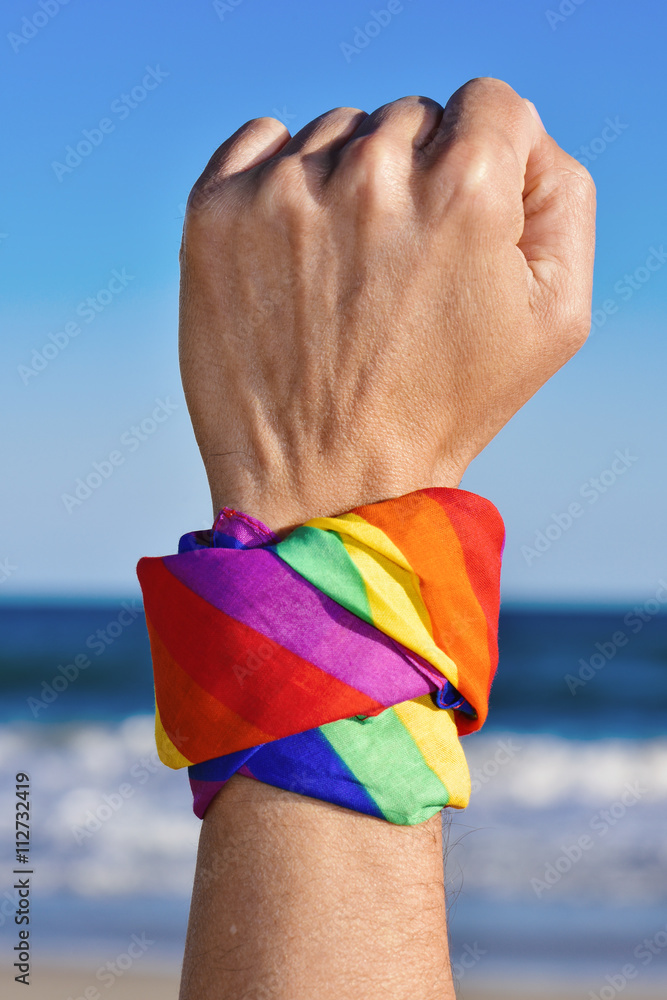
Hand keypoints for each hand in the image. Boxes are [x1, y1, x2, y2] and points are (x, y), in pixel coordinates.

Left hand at [179, 78, 594, 533]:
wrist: (327, 484)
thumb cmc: (444, 408)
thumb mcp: (555, 319)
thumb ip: (562, 198)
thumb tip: (518, 144)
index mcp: (464, 192)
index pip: (490, 106)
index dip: (487, 164)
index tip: (462, 225)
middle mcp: (371, 176)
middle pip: (410, 119)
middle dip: (418, 180)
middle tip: (401, 274)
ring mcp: (284, 193)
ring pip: (337, 134)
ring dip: (349, 186)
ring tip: (345, 278)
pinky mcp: (216, 215)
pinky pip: (261, 141)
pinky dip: (280, 176)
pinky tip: (294, 247)